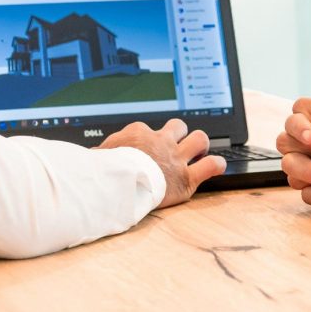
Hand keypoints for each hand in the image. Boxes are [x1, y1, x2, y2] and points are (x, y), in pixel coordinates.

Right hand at [97, 118, 225, 207]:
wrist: (118, 185)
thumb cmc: (106, 171)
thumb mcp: (99, 155)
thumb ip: (102, 153)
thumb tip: (93, 155)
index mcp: (140, 133)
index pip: (147, 129)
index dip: (148, 139)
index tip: (145, 150)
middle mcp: (161, 141)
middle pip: (179, 126)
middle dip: (181, 134)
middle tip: (178, 146)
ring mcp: (176, 158)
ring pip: (199, 139)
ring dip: (200, 145)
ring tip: (198, 152)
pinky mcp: (186, 178)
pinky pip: (210, 166)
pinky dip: (215, 165)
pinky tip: (216, 166)